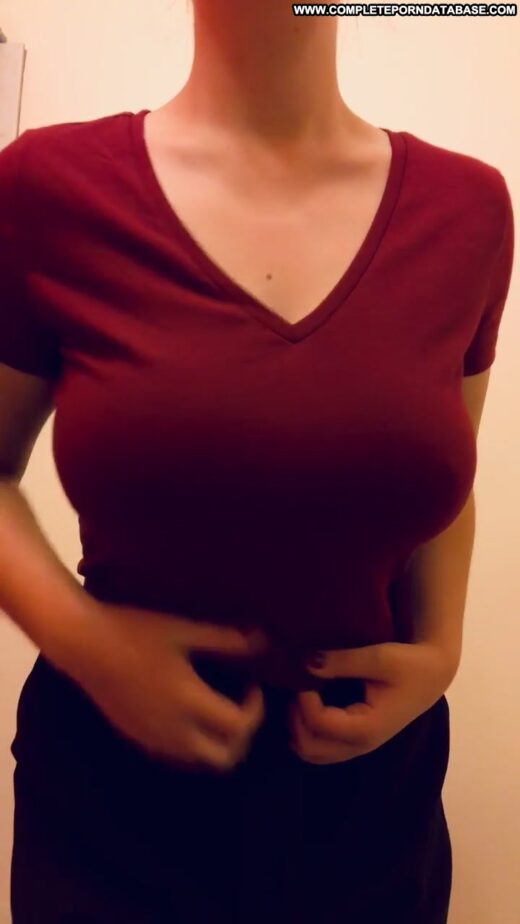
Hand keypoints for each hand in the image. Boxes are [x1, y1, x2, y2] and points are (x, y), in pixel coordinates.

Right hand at [52, 596, 267, 773]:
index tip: (252, 685)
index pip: (238, 727)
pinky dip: (195, 743)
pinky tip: (189, 712)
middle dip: (242, 737)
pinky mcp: (137, 738)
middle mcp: (174, 730)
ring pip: (200, 760)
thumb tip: (261, 640)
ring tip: (219, 708)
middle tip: (241, 706)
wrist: (84, 645)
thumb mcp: (183, 630)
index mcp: (189, 702)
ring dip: (219, 742)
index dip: (256, 709)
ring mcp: (153, 739)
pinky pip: (177, 754)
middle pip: (224, 757)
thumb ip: (225, 639)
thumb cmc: (135, 631)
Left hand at [288, 641, 456, 764]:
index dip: (303, 699)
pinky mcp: (357, 741)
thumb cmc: (408, 664)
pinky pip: (322, 748)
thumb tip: (305, 662)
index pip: (318, 724)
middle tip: (298, 687)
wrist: (431, 674)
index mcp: (367, 728)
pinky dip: (307, 732)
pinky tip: (308, 707)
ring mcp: (359, 747)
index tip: (304, 673)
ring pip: (313, 753)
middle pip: (309, 748)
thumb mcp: (378, 657)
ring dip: (298, 728)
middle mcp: (361, 745)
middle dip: (294, 718)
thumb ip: (341, 661)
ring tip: (301, 696)